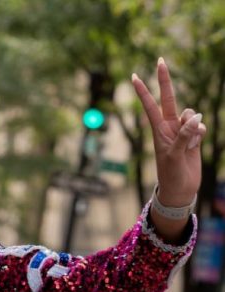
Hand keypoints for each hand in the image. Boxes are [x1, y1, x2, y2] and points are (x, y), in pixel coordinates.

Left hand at [132, 58, 205, 208]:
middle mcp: (168, 127)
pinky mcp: (193, 136)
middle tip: (160, 59)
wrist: (180, 189)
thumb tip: (195, 116)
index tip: (133, 76)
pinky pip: (200, 125)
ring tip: (190, 143)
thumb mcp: (174, 156)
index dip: (144, 91)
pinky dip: (200, 133)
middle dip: (165, 80)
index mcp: (158, 131)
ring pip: (191, 113)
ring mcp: (181, 131)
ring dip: (194, 125)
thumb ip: (184, 136)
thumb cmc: (171, 175)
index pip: (150, 106)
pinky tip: (196, 145)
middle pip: (169, 98)